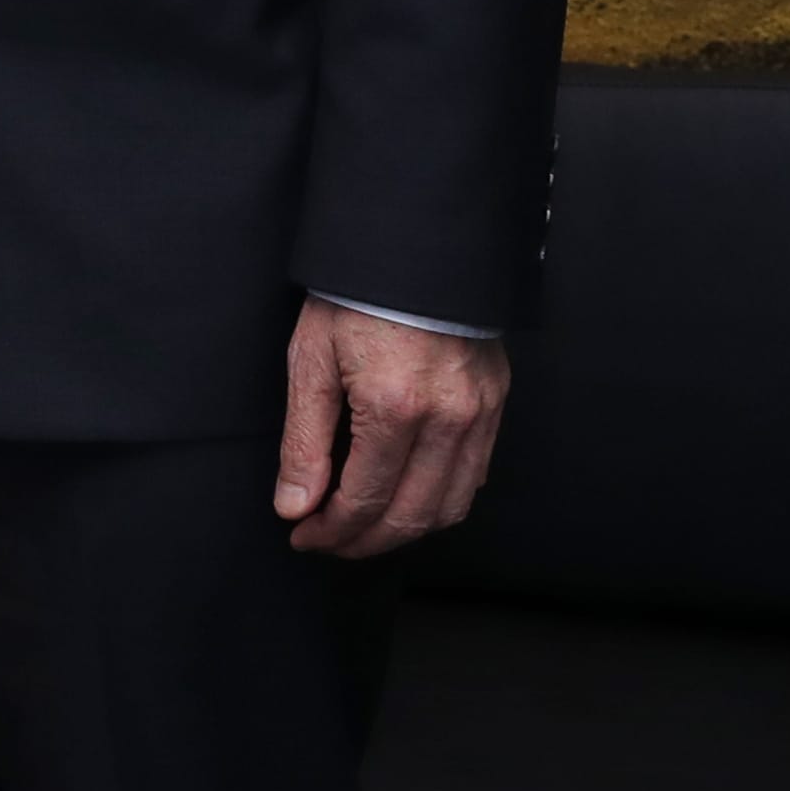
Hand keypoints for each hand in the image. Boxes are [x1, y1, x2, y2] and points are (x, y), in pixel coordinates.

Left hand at [271, 300, 506, 557]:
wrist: (412, 248)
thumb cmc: (355, 297)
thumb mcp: (311, 361)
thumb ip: (305, 442)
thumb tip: (295, 507)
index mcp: (395, 408)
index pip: (365, 500)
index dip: (331, 531)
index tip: (303, 536)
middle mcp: (448, 419)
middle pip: (410, 516)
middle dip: (363, 542)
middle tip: (327, 542)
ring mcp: (480, 413)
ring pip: (450, 507)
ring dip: (404, 531)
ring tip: (363, 530)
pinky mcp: (495, 403)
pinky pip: (474, 477)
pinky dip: (440, 503)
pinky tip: (407, 499)